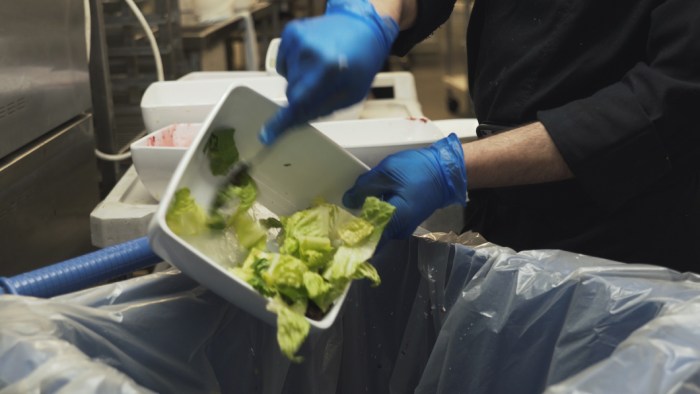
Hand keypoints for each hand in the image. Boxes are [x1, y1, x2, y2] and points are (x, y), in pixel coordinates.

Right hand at [259, 0, 398, 144]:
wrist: (362, 26)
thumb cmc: (361, 62)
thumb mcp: (351, 94)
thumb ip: (321, 109)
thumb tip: (293, 121)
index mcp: (329, 69)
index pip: (298, 103)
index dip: (282, 122)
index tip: (266, 135)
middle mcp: (309, 52)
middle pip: (291, 93)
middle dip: (304, 97)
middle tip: (324, 86)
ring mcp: (298, 39)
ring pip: (287, 79)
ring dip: (301, 79)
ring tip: (322, 67)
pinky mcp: (291, 32)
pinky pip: (283, 63)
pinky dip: (295, 66)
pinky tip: (312, 58)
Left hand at [343, 133, 467, 239]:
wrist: (446, 171)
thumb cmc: (419, 171)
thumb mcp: (387, 173)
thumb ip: (365, 187)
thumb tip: (348, 200)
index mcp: (393, 220)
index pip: (366, 238)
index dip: (348, 237)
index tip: (332, 234)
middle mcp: (398, 230)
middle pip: (370, 237)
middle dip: (353, 232)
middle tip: (334, 224)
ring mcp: (403, 227)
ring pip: (377, 231)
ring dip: (363, 225)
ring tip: (346, 215)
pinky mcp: (404, 221)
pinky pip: (384, 225)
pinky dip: (373, 220)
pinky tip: (363, 209)